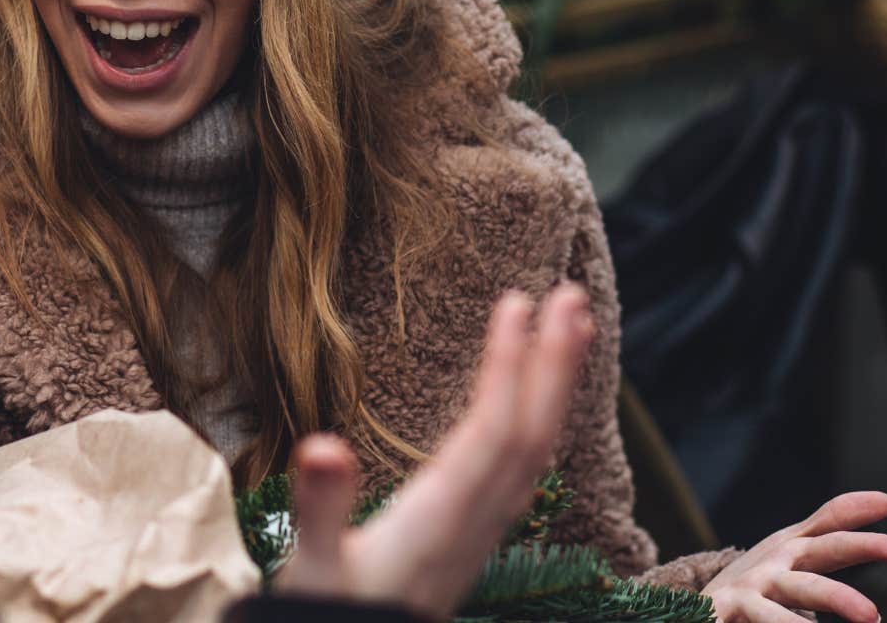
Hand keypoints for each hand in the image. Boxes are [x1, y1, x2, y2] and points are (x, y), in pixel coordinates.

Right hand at [275, 283, 595, 619]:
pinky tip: (540, 397)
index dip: (510, 365)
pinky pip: (526, 465)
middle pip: (533, 432)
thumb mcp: (314, 567)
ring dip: (556, 385)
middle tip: (572, 295)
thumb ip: (321, 507)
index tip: (517, 303)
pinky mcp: (479, 533)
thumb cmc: (332, 615)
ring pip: (538, 449)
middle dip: (555, 363)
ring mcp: (484, 528)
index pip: (493, 429)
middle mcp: (476, 519)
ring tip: (570, 328)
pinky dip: (540, 418)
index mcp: (442, 516)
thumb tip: (324, 445)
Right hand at [701, 492, 886, 622]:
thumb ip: (827, 530)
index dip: (862, 508)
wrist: (692, 609)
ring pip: (800, 589)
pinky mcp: (725, 609)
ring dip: (837, 597)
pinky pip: (762, 617)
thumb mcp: (788, 556)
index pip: (831, 522)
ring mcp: (749, 586)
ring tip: (872, 615)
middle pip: (824, 549)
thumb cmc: (753, 584)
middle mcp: (774, 561)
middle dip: (861, 546)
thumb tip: (883, 507)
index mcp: (793, 549)